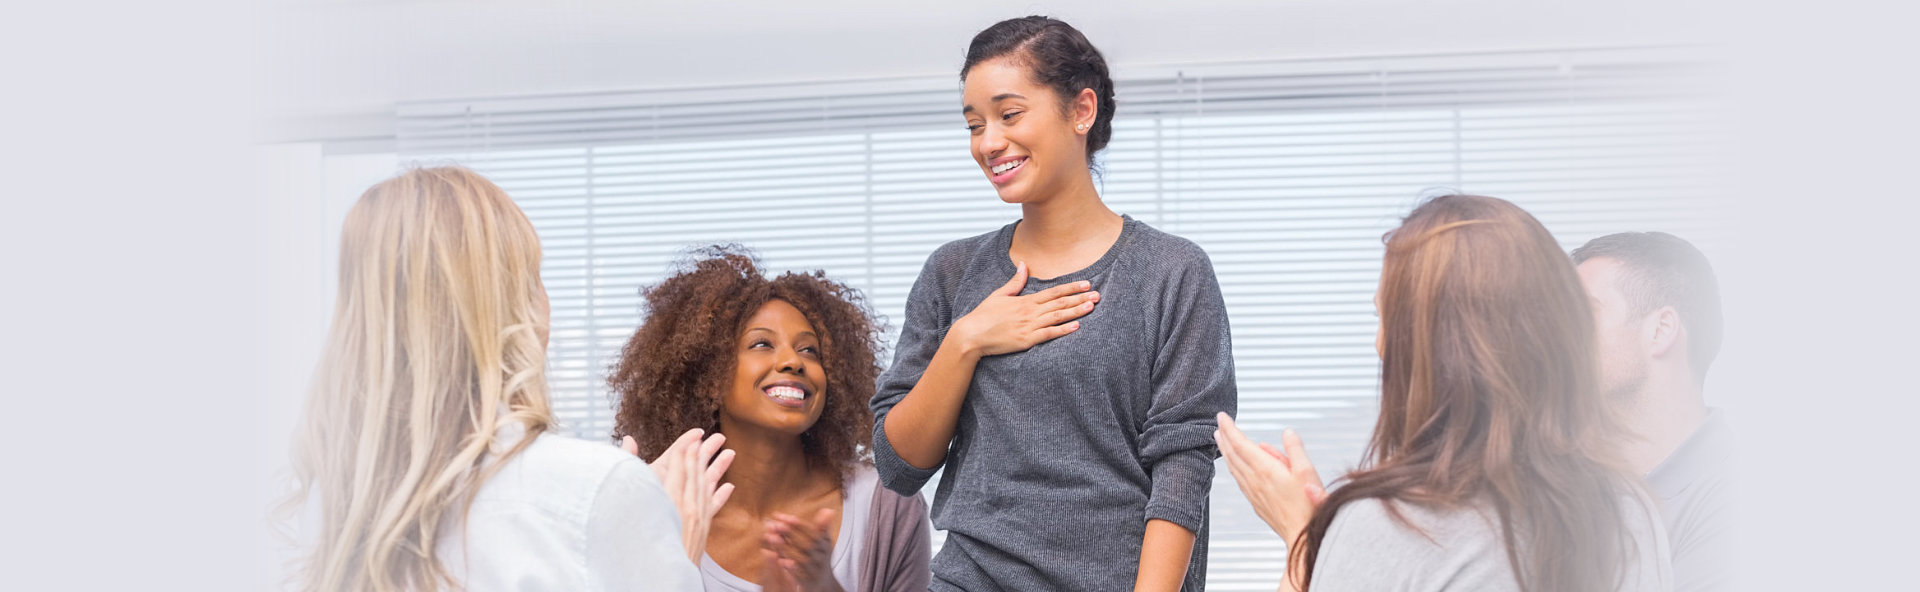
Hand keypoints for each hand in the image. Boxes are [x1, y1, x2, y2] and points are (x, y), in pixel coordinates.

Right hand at [630, 430, 735, 562]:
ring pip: (709, 487)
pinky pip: (714, 508)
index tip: (694, 436)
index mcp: (669, 500)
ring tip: (730, 453)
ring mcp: (697, 518)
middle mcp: (687, 507)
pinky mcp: (701, 531)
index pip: (679, 467)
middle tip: (716, 437)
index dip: (686, 450)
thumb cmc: (642, 543)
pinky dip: (721, 496)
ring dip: (719, 468)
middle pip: (697, 473)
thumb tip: (628, 441)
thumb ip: (632, 471)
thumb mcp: (632, 506)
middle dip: (706, 454)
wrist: (662, 575)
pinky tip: (729, 486)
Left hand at [758, 508, 842, 591]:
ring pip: (802, 559)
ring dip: (787, 548)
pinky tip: (780, 560)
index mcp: (826, 546)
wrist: (824, 586)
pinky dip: (791, 568)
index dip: (798, 524)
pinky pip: (800, 575)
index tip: (782, 516)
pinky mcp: (809, 583)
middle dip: (791, 533)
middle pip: (808, 544)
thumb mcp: (824, 544)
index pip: (813, 532)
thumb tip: (828, 510)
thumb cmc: (821, 561)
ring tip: (772, 538)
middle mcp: (823, 558)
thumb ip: (822, 528)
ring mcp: (816, 571)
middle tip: (775, 524)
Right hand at [948, 261, 1098, 356]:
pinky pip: (1048, 334)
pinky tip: (1076, 326)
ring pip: (1058, 316)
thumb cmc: (983, 316)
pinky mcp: (1026, 340)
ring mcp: (1029, 326)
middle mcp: (1030, 311)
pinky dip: (1063, 329)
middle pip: (1060, 303)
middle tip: (1097, 294)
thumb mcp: (999, 295)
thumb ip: (1015, 282)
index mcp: (1025, 300)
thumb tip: (1023, 264)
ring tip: (1091, 306)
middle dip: (1080, 298)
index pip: (1053, 292)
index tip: (1086, 283)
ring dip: (1076, 311)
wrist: (971, 335)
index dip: (1071, 287)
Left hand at [1214, 412, 1326, 544]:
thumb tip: (1287, 432)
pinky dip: (1233, 467)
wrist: (1303, 536)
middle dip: (1224, 437)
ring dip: (1226, 452)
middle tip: (1218, 424)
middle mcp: (1254, 480)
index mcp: (1265, 469)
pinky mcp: (1256, 503)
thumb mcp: (1308, 471)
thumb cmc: (1309, 504)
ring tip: (1220, 440)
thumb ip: (1295, 449)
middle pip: (1233, 454)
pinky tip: (1234, 466)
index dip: (1230, 428)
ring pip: (1234, 468)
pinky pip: (1239, 480)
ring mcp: (1253, 493)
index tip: (1222, 416)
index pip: (1241, 443)